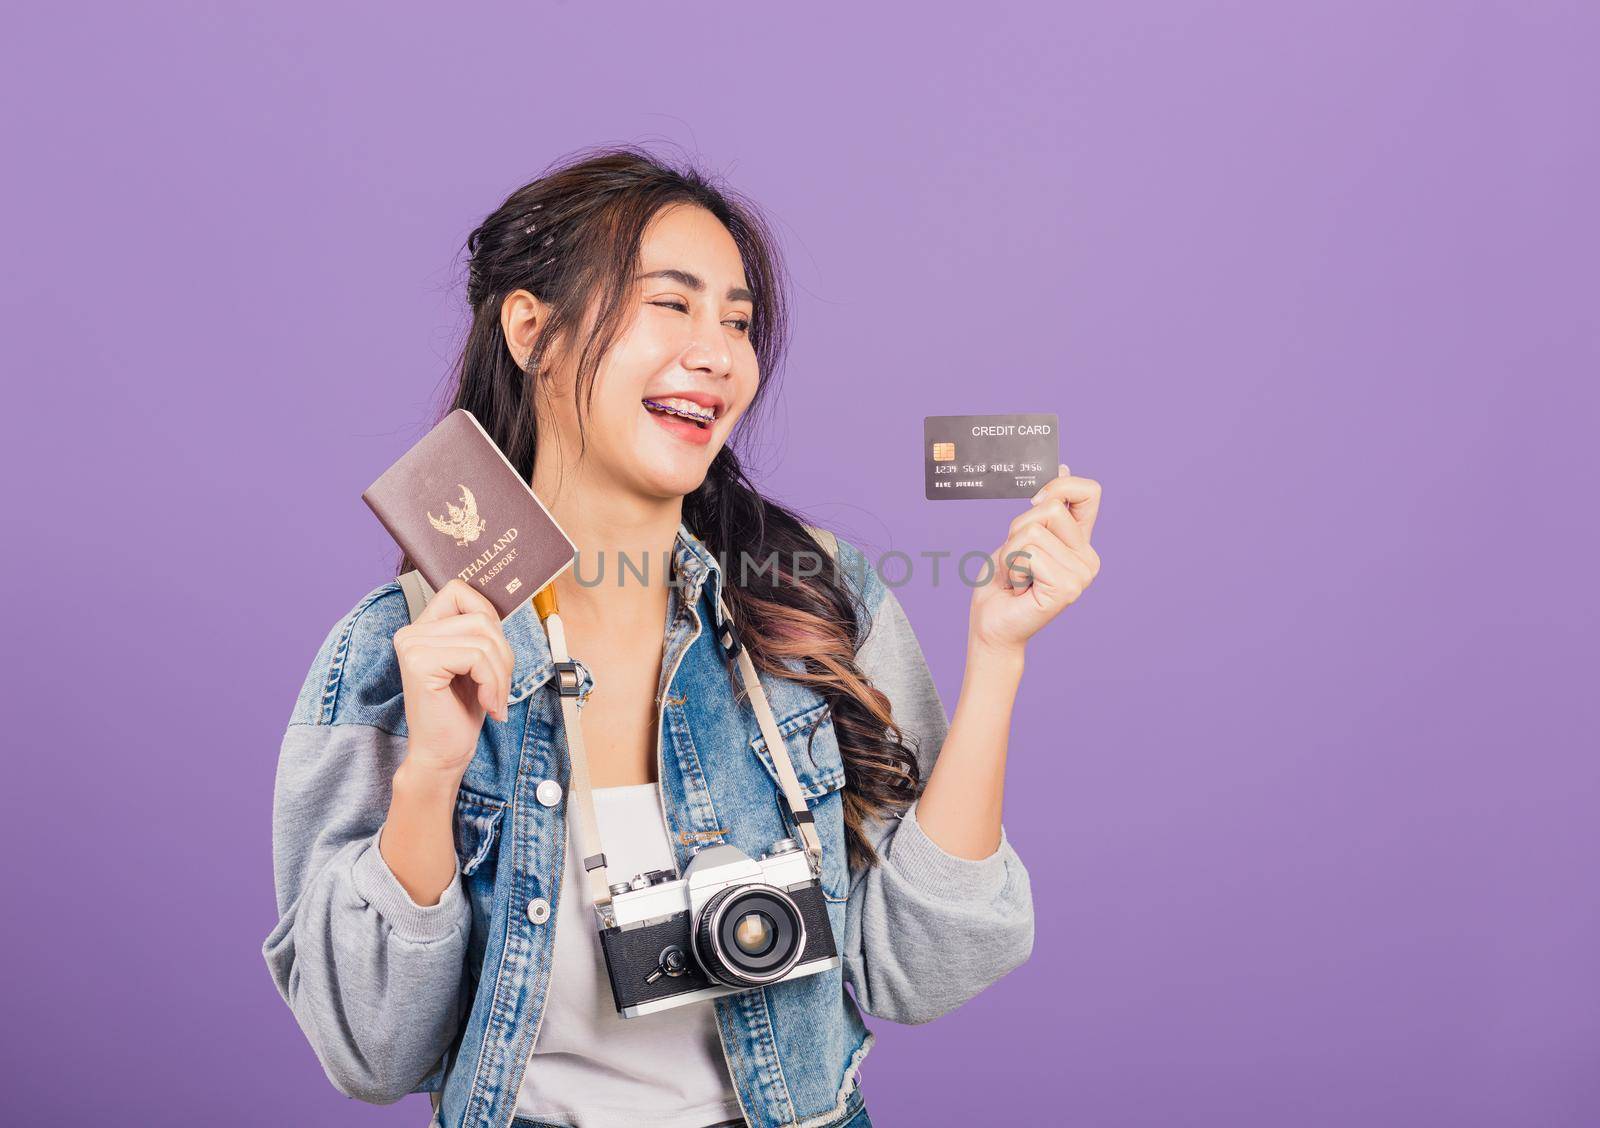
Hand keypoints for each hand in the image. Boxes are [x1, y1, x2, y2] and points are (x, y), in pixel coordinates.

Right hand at [393, 578, 514, 777]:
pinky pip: (477, 657)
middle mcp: (411, 632)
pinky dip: (493, 683)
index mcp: (423, 628)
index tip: (494, 653)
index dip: (488, 614)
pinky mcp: (419, 663)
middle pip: (480, 617)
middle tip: (499, 687)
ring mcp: (412, 646)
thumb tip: (505, 600)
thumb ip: (481, 630)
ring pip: (483, 639)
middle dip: (503, 654)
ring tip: (494, 699)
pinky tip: (488, 705)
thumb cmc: (461, 710)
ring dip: (501, 674)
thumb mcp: (477, 661)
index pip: (460, 590)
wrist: (443, 754)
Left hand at [968, 464, 1102, 656]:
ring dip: (1011, 553)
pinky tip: (1020, 588)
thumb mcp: (1021, 534)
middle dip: (1018, 531)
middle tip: (1018, 562)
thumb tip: (1064, 466)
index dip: (1060, 487)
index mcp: (1081, 542)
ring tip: (1018, 577)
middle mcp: (1089, 558)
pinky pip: (1028, 553)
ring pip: (1033, 532)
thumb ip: (1045, 507)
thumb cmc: (1003, 581)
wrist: (991, 624)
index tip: (1036, 502)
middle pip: (1050, 509)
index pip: (1089, 492)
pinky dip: (1012, 567)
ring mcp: (1082, 574)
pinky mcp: (1067, 588)